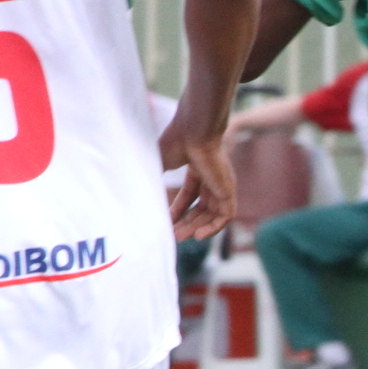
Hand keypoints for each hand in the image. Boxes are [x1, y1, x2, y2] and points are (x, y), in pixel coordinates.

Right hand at [164, 117, 235, 241]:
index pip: (190, 196)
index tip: (165, 222)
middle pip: (202, 208)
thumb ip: (153, 176)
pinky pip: (226, 215)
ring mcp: (222, 184)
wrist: (193, 130)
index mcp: (197, 168)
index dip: (178, 210)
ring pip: (213, 214)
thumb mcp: (160, 162)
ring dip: (197, 228)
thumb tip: (138, 189)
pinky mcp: (228, 189)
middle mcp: (212, 177)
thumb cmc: (176, 140)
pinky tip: (198, 236)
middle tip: (172, 236)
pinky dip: (214, 228)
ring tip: (180, 237)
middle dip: (187, 223)